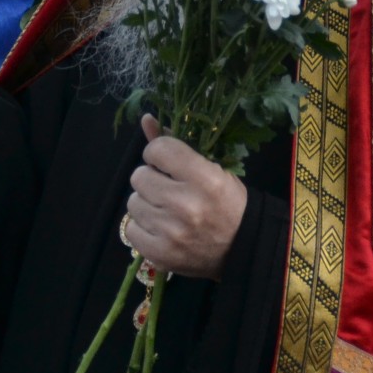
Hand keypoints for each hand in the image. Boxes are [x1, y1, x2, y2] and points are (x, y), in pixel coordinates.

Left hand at [123, 116, 248, 279]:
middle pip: (139, 176)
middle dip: (151, 179)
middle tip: (167, 188)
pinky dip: (142, 227)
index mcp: (204, 179)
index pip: (158, 150)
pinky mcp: (159, 253)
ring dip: (146, 203)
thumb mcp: (211, 169)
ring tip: (165, 210)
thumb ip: (176, 145)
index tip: (166, 163)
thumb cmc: (227, 203)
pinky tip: (160, 228)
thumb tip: (146, 119)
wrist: (241, 248)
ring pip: (133, 202)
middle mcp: (186, 205)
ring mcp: (170, 232)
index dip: (159, 153)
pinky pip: (130, 229)